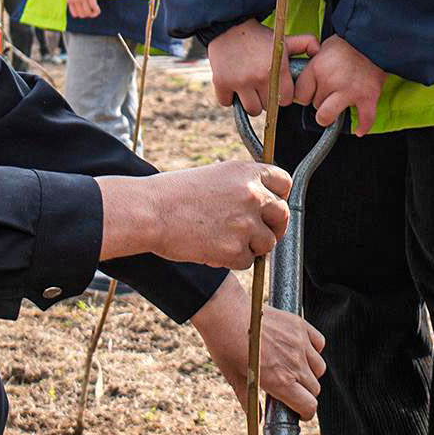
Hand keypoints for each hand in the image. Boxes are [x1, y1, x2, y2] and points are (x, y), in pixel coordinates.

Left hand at [65, 0, 100, 19]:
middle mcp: (75, 0)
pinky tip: (98, 10)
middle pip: (82, 15)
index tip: (85, 12)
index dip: (81, 15)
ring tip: (95, 10)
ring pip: (88, 13)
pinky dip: (97, 11)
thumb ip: (74, 2)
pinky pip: (94, 8)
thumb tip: (81, 14)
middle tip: (92, 11)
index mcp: (70, 0)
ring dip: (93, 13)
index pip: (75, 15)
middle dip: (88, 14)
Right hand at [98, 159, 290, 268]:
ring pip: (267, 243)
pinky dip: (232, 261)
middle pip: (282, 215)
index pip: (284, 183)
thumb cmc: (173, 194)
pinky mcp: (235, 249)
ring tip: (223, 240)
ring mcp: (245, 223)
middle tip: (255, 233)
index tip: (270, 207)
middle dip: (272, 227)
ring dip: (250, 246)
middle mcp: (252, 195)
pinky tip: (211, 249)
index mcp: (247, 172)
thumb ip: (243, 186)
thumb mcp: (214, 176)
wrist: (150, 212)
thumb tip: (264, 204)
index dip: (278, 197)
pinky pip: (247, 262)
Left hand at [190, 278, 325, 416]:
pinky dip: (313, 349)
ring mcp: (300, 343)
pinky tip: (299, 350)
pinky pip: (319, 343)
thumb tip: (257, 422)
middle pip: (315, 388)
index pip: (309, 405)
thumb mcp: (235, 379)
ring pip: (319, 367)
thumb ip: (250, 401)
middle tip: (290, 389)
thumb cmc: (226, 346)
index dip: (305, 412)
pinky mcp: (300, 326)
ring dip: (310, 372)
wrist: (225, 312)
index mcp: (280, 381)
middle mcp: (294, 364)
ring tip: (293, 369)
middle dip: (304, 393)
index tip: (299, 411)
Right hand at [207, 20, 318, 115]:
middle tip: (262, 86)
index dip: (283, 96)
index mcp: (277, 69)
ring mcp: (239, 82)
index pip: (285, 100)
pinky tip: (233, 86)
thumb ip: (306, 43)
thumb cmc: (259, 35)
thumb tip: (319, 52)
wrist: (230, 25)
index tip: (278, 88)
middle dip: (267, 99)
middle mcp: (259, 78)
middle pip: (268, 107)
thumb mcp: (285, 38)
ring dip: (250, 102)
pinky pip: (227, 103)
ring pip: (251, 109)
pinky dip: (229, 97)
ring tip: (249, 89)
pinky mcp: (222, 83)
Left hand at [296, 33, 383, 133]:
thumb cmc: (348, 43)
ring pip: (326, 117)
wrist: (374, 39)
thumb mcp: (322, 49)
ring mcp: (349, 90)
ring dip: (331, 115)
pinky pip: (364, 119)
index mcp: (317, 68)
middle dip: (321, 100)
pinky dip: (362, 126)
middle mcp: (330, 81)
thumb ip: (313, 67)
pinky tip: (360, 129)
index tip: (312, 92)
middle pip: (314, 104)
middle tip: (331, 91)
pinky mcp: (368, 96)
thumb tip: (302, 82)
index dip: (306, 94)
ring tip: (336, 109)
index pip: (300, 94)